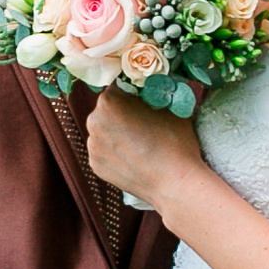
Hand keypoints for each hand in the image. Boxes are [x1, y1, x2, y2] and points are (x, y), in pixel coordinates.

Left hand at [83, 85, 202, 209]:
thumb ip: (152, 91)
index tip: (144, 101)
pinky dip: (115, 153)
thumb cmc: (175, 140)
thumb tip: (149, 85)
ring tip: (140, 144)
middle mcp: (93, 121)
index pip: (117, 87)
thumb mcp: (169, 105)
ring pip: (104, 131)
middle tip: (143, 123)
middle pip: (107, 110)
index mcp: (108, 101)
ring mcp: (93, 146)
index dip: (132, 93)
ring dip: (117, 133)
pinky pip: (104, 152)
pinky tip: (134, 159)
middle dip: (122, 113)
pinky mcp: (95, 166)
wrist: (174, 183)